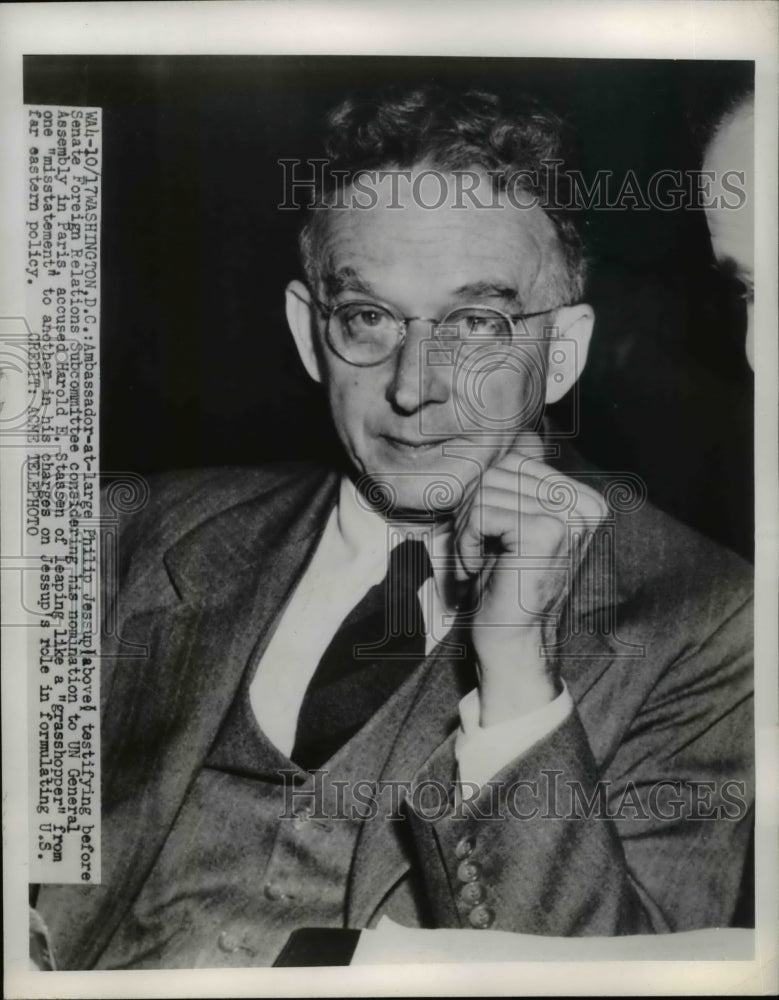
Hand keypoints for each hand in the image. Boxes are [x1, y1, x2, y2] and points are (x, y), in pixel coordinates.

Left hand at [452, 433, 607, 725]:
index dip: (485, 498)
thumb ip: (516, 483)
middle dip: (473, 511)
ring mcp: (572, 516)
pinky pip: (481, 511)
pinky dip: (468, 541)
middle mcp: (587, 503)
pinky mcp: (548, 531)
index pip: (513, 461)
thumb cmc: (504, 588)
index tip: (492, 541)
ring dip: (469, 529)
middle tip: (481, 552)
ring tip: (483, 562)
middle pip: (497, 470)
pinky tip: (481, 570)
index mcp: (584, 499)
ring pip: (485, 489)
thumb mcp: (510, 524)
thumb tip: (518, 436)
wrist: (513, 647)